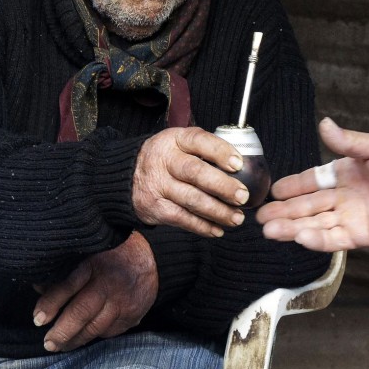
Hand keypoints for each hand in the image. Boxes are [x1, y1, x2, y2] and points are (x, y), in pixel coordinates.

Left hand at [32, 230, 157, 352]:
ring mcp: (122, 302)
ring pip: (95, 328)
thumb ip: (65, 271)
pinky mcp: (132, 315)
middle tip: (48, 342)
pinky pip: (110, 332)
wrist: (150, 257)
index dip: (50, 304)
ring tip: (61, 346)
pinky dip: (95, 335)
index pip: (67, 287)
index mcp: (94, 264)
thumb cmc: (112, 253)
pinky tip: (84, 337)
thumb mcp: (87, 252)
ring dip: (75, 340)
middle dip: (61, 332)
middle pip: (81, 313)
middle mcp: (109, 284)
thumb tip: (40, 288)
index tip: (38, 319)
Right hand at [132, 126, 249, 237]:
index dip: (220, 152)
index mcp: (174, 140)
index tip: (238, 164)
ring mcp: (158, 184)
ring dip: (218, 211)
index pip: (199, 141)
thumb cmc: (165, 158)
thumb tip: (243, 167)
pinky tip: (217, 229)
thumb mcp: (179, 143)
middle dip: (223, 186)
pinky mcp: (155, 207)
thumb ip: (204, 150)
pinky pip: (182, 219)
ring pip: (191, 200)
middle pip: (195, 173)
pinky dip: (202, 226)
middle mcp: (164, 160)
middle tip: (242, 196)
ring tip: (236, 218)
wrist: (126, 175)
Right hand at [255, 117, 368, 250]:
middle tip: (260, 217)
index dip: (291, 187)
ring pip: (313, 224)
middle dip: (283, 211)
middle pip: (306, 206)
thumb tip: (324, 124)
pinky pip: (333, 238)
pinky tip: (298, 237)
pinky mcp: (360, 235)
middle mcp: (343, 197)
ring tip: (269, 230)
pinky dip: (315, 239)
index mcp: (343, 174)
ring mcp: (350, 217)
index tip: (272, 191)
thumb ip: (347, 141)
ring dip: (291, 227)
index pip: (310, 182)